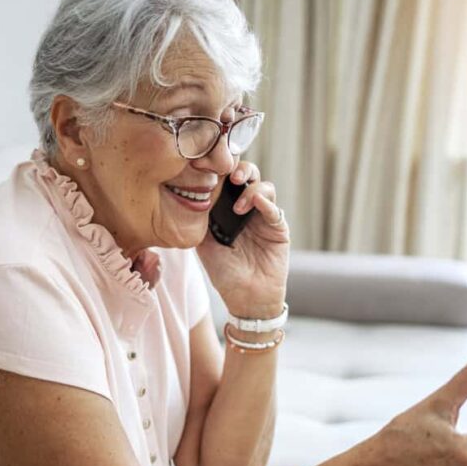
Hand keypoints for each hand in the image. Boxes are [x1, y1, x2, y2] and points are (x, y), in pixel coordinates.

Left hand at [196, 160, 289, 318]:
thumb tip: (187, 194)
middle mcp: (246, 208)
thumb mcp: (203, 245)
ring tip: (239, 203)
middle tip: (230, 175)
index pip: (226, 179)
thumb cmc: (224, 273)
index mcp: (227, 209)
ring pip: (264, 187)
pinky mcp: (278, 228)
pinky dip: (266, 203)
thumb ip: (198, 221)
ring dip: (252, 188)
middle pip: (247, 175)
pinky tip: (256, 205)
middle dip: (240, 169)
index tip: (209, 166)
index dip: (220, 169)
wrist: (246, 299)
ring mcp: (264, 217)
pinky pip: (275, 210)